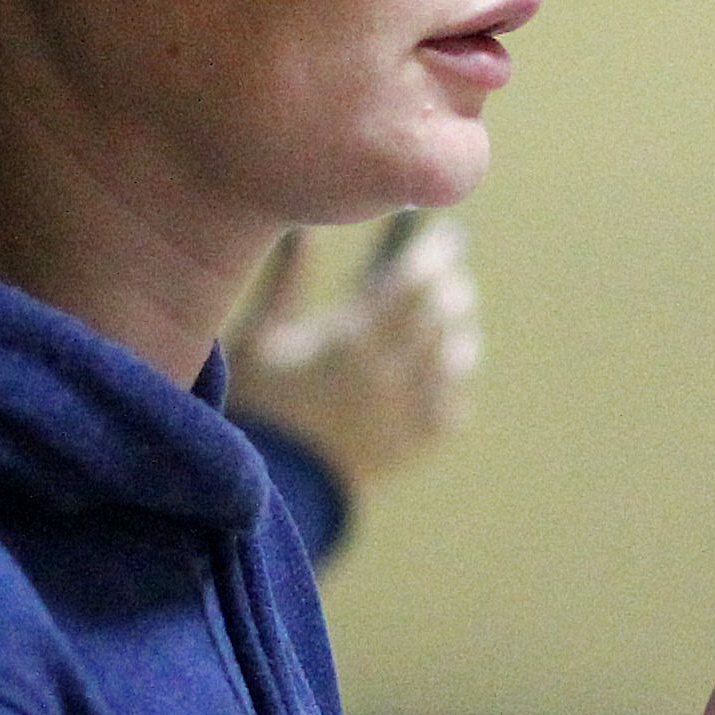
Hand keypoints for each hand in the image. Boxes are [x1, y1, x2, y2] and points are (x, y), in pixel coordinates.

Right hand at [228, 221, 479, 497]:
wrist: (267, 484)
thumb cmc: (257, 404)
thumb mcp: (260, 337)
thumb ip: (287, 281)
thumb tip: (303, 229)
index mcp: (351, 337)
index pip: (413, 280)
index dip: (434, 253)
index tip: (444, 237)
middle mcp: (389, 370)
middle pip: (442, 313)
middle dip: (450, 286)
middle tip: (448, 274)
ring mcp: (406, 410)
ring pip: (455, 358)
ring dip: (457, 331)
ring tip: (453, 319)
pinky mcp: (412, 445)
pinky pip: (451, 406)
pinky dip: (453, 384)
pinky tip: (445, 373)